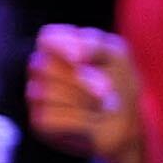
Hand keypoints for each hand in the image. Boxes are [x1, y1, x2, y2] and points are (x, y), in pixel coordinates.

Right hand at [26, 25, 142, 162]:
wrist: (126, 123)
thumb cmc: (118, 84)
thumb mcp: (116, 57)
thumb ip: (95, 46)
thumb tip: (77, 56)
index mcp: (58, 47)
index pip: (46, 38)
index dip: (60, 46)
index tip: (82, 58)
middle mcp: (41, 69)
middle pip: (44, 66)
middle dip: (80, 79)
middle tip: (107, 89)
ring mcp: (37, 95)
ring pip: (46, 92)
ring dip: (83, 100)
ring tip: (102, 105)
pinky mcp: (39, 121)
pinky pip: (49, 116)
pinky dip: (78, 119)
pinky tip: (90, 121)